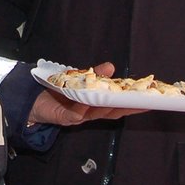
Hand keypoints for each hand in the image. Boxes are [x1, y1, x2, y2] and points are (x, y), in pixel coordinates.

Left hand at [27, 63, 145, 125]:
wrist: (34, 101)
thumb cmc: (58, 91)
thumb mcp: (79, 79)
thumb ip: (94, 74)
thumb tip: (111, 67)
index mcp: (96, 104)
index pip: (118, 104)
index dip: (134, 102)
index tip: (150, 97)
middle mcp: (91, 112)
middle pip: (113, 111)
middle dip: (129, 106)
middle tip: (144, 100)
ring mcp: (79, 116)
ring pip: (98, 113)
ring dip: (109, 105)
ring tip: (121, 98)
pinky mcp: (65, 118)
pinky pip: (76, 114)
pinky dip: (82, 108)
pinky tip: (88, 101)